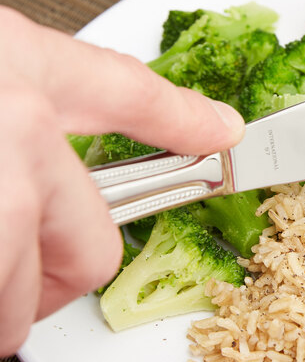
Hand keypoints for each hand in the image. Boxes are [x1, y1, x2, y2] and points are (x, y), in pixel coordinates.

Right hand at [0, 6, 244, 355]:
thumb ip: (25, 101)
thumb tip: (45, 128)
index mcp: (20, 64)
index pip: (134, 94)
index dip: (185, 121)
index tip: (226, 135)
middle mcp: (17, 126)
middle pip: (96, 242)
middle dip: (72, 273)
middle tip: (46, 276)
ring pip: (36, 288)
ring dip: (14, 297)